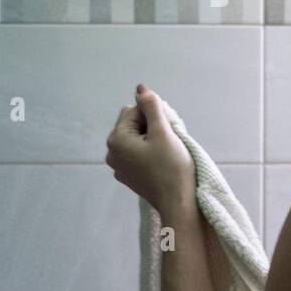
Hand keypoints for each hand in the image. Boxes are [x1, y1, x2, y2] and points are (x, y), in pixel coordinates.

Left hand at [105, 84, 195, 212]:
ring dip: (152, 139)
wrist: (179, 203)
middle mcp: (112, 152)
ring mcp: (119, 167)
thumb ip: (151, 107)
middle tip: (170, 140)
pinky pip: (137, 155)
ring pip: (136, 139)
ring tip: (167, 152)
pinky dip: (149, 153)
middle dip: (151, 126)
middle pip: (132, 124)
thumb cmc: (173, 167)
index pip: (134, 110)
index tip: (168, 130)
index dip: (154, 115)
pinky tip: (162, 163)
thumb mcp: (164, 132)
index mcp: (116, 139)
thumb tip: (140, 88)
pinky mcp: (129, 177)